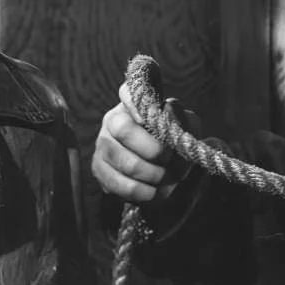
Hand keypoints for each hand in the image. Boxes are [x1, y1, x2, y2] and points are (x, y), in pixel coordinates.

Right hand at [90, 83, 189, 202]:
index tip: (150, 119)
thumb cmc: (174, 141)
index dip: (137, 105)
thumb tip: (169, 116)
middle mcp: (113, 120)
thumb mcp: (186, 126)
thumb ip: (182, 119)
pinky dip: (143, 192)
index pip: (129, 93)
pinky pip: (120, 185)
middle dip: (153, 149)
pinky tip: (155, 192)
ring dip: (153, 174)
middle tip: (168, 158)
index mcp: (134, 103)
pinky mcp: (99, 169)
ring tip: (168, 178)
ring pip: (125, 162)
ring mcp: (103, 144)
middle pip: (124, 130)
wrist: (163, 170)